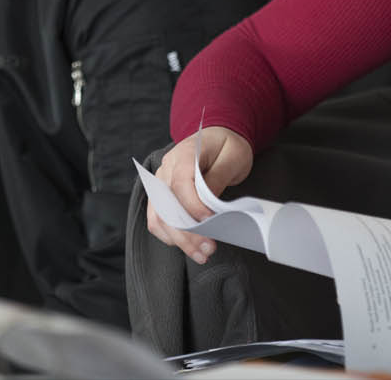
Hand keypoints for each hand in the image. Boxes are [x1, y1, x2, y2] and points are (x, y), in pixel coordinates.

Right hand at [146, 125, 252, 263]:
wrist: (218, 137)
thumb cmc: (227, 146)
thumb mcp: (233, 156)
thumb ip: (218, 178)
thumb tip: (208, 206)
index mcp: (184, 154)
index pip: (181, 183)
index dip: (194, 206)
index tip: (211, 222)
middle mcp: (166, 168)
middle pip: (166, 205)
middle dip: (187, 233)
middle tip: (208, 250)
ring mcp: (160, 183)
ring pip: (158, 217)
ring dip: (178, 240)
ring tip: (201, 254)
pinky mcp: (161, 196)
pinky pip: (157, 220)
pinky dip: (170, 236)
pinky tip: (189, 246)